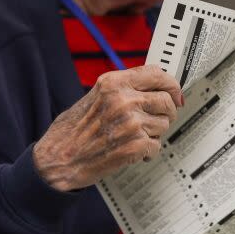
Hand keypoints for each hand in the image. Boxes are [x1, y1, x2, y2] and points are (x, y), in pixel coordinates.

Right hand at [33, 65, 182, 191]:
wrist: (59, 159)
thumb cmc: (73, 131)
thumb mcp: (94, 96)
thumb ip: (123, 89)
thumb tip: (154, 87)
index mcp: (113, 83)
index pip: (156, 74)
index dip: (171, 84)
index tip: (175, 93)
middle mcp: (123, 100)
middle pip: (167, 101)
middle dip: (166, 112)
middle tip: (157, 119)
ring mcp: (131, 123)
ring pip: (164, 124)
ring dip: (154, 133)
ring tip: (134, 136)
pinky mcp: (136, 145)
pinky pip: (157, 145)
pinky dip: (148, 152)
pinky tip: (132, 151)